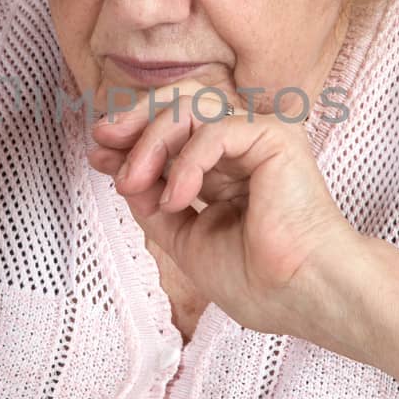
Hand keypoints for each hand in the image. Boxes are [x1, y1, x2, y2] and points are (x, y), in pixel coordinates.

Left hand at [87, 78, 356, 341]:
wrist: (301, 296)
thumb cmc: (259, 280)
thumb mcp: (186, 239)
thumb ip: (154, 205)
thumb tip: (120, 174)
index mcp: (227, 170)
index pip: (173, 133)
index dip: (131, 138)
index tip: (97, 155)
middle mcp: (243, 147)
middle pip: (179, 103)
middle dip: (134, 120)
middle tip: (103, 142)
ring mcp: (259, 137)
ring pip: (191, 105)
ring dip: (152, 139)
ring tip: (134, 181)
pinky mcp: (274, 135)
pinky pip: (214, 128)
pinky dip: (187, 161)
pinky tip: (178, 198)